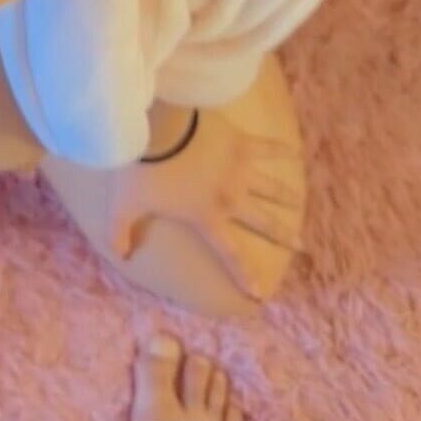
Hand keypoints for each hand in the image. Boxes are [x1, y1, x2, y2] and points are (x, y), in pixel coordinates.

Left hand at [108, 105, 304, 300]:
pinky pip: (267, 148)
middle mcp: (231, 198)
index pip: (229, 253)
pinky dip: (282, 150)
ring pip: (271, 187)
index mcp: (206, 216)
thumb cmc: (143, 168)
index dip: (245, 274)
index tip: (259, 293)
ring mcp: (240, 169)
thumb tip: (123, 255)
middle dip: (283, 235)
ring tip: (299, 203)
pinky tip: (296, 153)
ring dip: (287, 196)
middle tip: (301, 246)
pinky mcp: (241, 142)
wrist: (160, 127)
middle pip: (262, 221)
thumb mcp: (122, 206)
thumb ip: (119, 234)